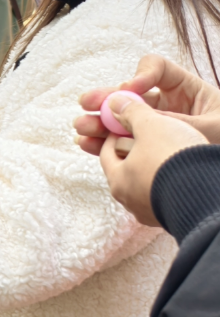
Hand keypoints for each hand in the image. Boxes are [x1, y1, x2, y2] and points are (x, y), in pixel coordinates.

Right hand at [77, 55, 219, 151]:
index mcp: (188, 91)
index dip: (141, 75)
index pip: (158, 69)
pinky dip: (103, 144)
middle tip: (87, 103)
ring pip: (121, 120)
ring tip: (81, 127)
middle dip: (106, 99)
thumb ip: (171, 118)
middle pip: (130, 95)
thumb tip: (131, 110)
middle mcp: (169, 106)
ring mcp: (156, 128)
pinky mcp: (147, 150)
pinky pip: (121, 143)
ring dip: (99, 122)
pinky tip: (86, 143)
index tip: (129, 89)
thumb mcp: (209, 127)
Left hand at [92, 92, 206, 226]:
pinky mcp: (173, 216)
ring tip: (166, 152)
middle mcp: (130, 202)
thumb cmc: (174, 160)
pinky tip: (181, 171)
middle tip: (147, 137)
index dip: (116, 134)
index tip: (127, 124)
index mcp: (117, 181)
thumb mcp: (152, 126)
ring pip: (146, 183)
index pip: (107, 152)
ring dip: (153, 167)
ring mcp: (152, 211)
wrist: (209, 193)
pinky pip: (166, 193)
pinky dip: (169, 180)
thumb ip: (132, 112)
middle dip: (134, 152)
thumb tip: (115, 101)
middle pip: (125, 169)